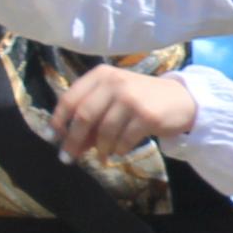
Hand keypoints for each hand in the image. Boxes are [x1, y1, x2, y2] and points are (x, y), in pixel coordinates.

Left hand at [51, 65, 196, 162]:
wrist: (181, 100)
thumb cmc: (141, 100)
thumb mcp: (113, 99)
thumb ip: (92, 115)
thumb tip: (70, 143)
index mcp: (101, 75)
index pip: (70, 98)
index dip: (58, 120)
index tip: (51, 138)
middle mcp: (115, 82)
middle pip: (84, 116)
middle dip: (73, 140)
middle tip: (68, 157)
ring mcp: (131, 98)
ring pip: (103, 132)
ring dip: (100, 148)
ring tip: (103, 155)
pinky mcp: (146, 116)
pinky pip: (123, 141)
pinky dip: (118, 150)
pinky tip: (120, 151)